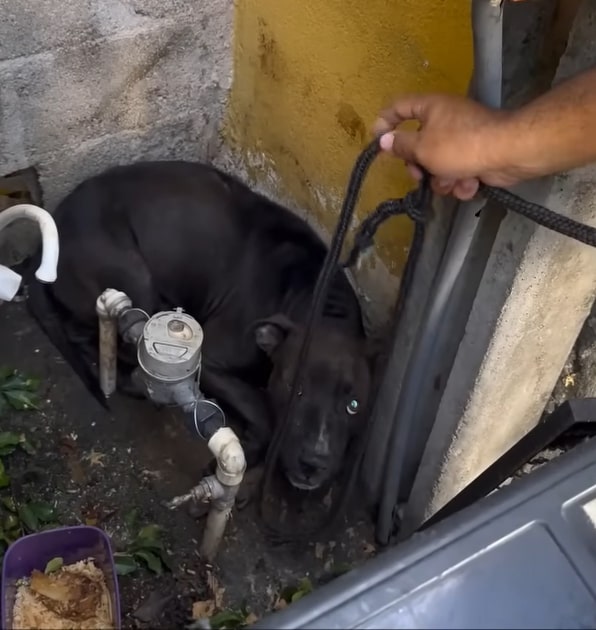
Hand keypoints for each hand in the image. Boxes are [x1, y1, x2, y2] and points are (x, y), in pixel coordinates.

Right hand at [373, 93, 524, 200]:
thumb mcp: (423, 147)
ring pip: (437, 165)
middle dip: (418, 166)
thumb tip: (384, 140)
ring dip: (442, 179)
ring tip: (452, 181)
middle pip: (418, 144)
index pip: (399, 107)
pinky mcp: (475, 157)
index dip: (385, 121)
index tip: (377, 141)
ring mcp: (461, 139)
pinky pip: (457, 172)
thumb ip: (401, 146)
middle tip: (419, 175)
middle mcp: (445, 120)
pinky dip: (461, 181)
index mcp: (430, 108)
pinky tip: (470, 184)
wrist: (508, 153)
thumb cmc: (460, 145)